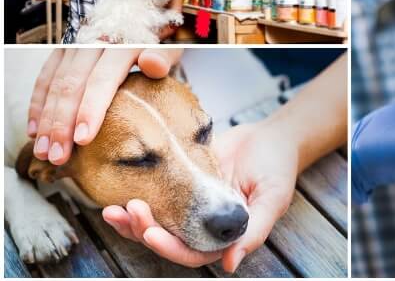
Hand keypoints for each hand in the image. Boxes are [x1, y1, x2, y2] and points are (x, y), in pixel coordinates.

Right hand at [28, 48, 182, 164]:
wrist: (141, 15)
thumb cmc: (155, 41)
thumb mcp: (171, 47)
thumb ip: (164, 57)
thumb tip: (152, 64)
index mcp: (124, 42)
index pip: (103, 78)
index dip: (91, 109)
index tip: (83, 139)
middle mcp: (96, 40)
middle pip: (73, 84)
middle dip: (62, 123)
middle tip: (59, 155)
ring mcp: (76, 44)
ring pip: (55, 82)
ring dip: (46, 119)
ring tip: (45, 151)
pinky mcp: (63, 49)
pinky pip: (45, 76)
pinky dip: (38, 103)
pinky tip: (36, 130)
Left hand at [103, 118, 298, 272]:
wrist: (271, 135)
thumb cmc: (278, 167)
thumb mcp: (273, 198)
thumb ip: (254, 231)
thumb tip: (230, 264)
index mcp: (224, 236)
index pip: (191, 252)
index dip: (170, 247)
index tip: (150, 233)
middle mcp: (204, 226)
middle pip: (168, 239)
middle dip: (143, 229)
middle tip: (128, 210)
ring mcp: (193, 204)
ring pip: (158, 221)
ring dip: (133, 220)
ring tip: (112, 210)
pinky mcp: (184, 182)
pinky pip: (159, 194)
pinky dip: (141, 195)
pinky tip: (121, 193)